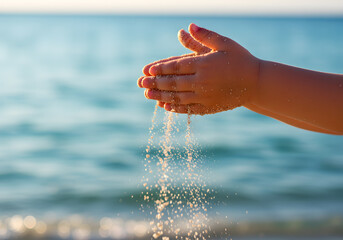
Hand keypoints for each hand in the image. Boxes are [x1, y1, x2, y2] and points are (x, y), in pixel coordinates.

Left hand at [139, 23, 259, 114]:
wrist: (257, 83)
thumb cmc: (241, 60)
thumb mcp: (225, 43)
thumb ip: (204, 37)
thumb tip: (186, 27)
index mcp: (204, 64)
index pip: (176, 66)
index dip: (160, 68)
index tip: (146, 70)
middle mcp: (202, 82)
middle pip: (173, 83)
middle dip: (155, 83)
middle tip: (140, 84)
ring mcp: (205, 97)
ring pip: (178, 97)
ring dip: (161, 96)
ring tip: (147, 95)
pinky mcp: (209, 107)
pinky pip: (189, 109)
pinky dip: (176, 108)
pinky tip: (165, 107)